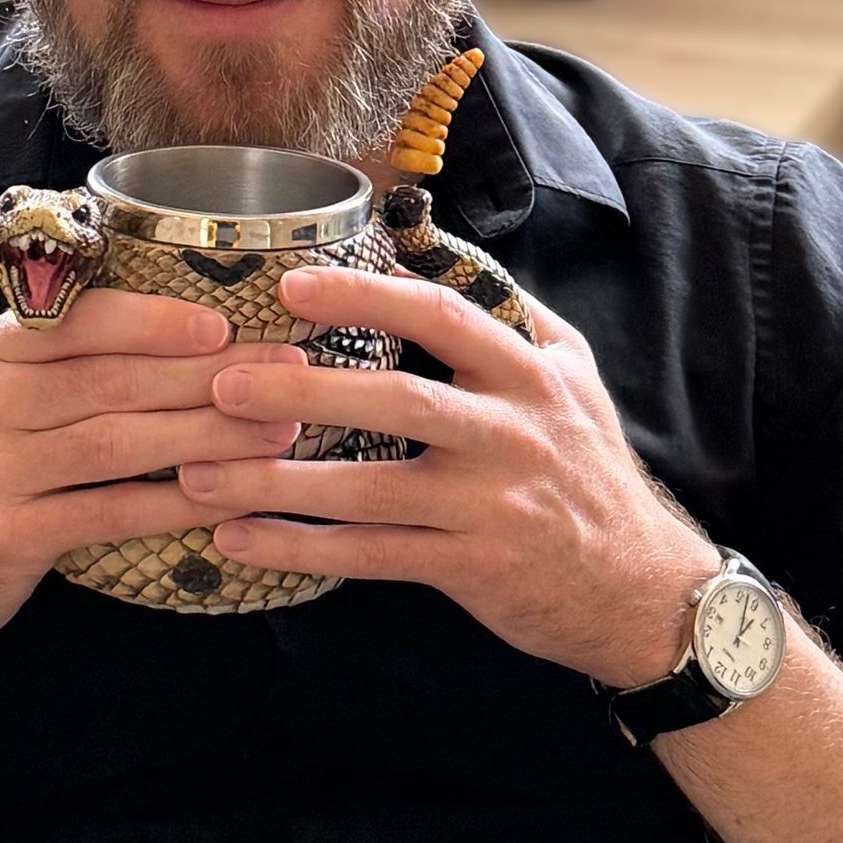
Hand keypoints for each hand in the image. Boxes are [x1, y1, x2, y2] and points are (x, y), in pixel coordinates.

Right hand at [0, 291, 308, 655]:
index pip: (85, 320)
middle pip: (114, 380)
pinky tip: (227, 499)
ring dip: (206, 435)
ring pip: (118, 443)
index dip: (159, 322)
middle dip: (209, 376)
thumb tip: (196, 335)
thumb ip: (74, 363)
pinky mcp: (6, 534)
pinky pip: (108, 512)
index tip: (228, 325)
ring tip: (275, 433)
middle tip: (285, 376)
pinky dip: (174, 504)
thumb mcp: (6, 398)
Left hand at [175, 264, 718, 689]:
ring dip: (276, 480)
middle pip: (397, 400)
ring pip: (369, 489)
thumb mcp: (574, 378)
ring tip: (199, 472)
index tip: (291, 287)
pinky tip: (239, 538)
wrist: (642, 589)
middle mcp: (511, 434)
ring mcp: (491, 505)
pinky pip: (371, 556)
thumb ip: (509, 316)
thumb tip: (423, 253)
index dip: (365, 297)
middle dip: (303, 389)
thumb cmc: (588, 471)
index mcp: (529, 374)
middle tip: (222, 381)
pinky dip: (300, 547)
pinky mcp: (472, 568)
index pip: (442, 316)